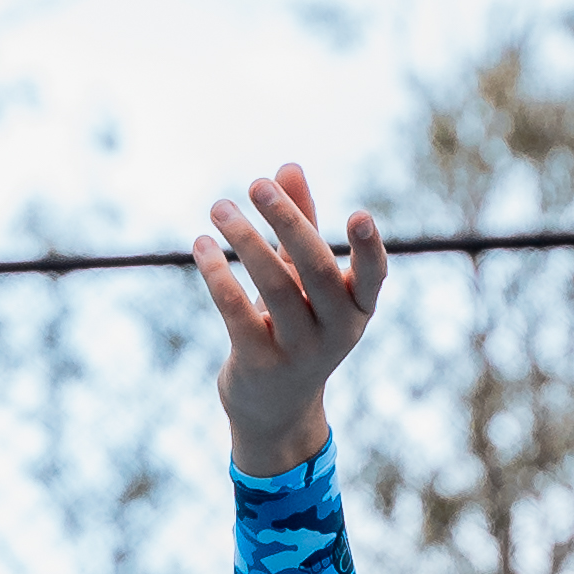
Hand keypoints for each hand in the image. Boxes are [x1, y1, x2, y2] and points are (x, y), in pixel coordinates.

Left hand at [194, 163, 386, 476]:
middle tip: (256, 184)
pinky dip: (218, 274)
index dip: (368, 248)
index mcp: (357, 308)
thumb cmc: (297, 326)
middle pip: (316, 269)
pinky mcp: (259, 362)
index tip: (358, 215)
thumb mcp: (304, 279)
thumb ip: (302, 223)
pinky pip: (237, 311)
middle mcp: (336, 332)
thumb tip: (287, 166)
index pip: (372, 275)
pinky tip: (201, 246)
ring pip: (273, 286)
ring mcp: (299, 351)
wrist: (274, 407)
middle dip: (287, 222)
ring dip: (244, 240)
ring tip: (219, 207)